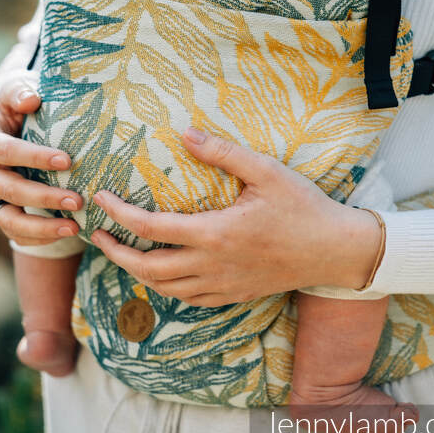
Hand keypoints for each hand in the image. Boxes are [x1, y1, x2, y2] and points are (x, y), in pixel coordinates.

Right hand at [0, 73, 81, 244]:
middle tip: (77, 199)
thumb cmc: (18, 103)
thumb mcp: (17, 89)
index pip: (5, 151)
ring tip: (74, 226)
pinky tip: (67, 233)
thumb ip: (20, 91)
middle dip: (43, 197)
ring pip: (9, 220)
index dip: (33, 157)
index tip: (66, 160)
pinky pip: (16, 233)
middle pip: (8, 190)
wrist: (11, 121)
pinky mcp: (0, 211)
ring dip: (42, 227)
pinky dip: (40, 238)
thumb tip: (30, 99)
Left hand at [90, 127, 381, 305]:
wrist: (336, 251)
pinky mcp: (236, 295)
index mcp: (216, 233)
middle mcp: (213, 265)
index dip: (118, 215)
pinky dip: (166, 289)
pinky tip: (163, 275)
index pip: (151, 229)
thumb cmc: (303, 207)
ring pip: (165, 289)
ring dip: (137, 273)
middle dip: (115, 252)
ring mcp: (224, 285)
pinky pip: (190, 300)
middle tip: (97, 235)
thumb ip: (223, 152)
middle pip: (147, 268)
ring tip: (123, 253)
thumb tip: (185, 133)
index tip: (101, 200)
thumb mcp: (266, 170)